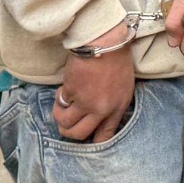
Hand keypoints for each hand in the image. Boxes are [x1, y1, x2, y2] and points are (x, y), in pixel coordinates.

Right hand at [55, 26, 137, 141]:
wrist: (106, 41)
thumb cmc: (117, 59)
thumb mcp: (124, 87)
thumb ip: (113, 105)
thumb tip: (99, 117)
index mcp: (117, 108)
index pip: (104, 136)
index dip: (93, 142)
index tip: (86, 139)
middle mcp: (101, 110)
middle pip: (79, 134)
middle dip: (69, 133)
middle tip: (66, 124)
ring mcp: (85, 102)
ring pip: (65, 123)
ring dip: (59, 117)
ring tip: (62, 107)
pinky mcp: (71, 91)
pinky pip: (60, 103)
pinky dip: (59, 98)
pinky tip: (64, 89)